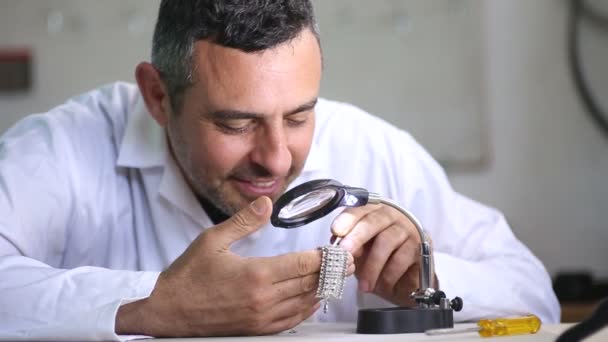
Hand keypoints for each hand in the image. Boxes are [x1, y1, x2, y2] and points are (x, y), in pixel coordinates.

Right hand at [116, 196, 352, 336]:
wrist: (168, 311)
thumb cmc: (187, 276)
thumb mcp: (212, 241)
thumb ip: (243, 222)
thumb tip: (266, 203)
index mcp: (256, 275)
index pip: (302, 265)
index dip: (324, 257)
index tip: (338, 249)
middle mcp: (264, 299)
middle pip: (309, 284)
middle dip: (331, 272)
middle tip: (348, 261)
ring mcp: (261, 318)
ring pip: (304, 304)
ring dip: (323, 289)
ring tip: (337, 277)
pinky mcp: (256, 330)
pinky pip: (291, 321)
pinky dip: (307, 309)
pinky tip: (313, 300)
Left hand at [331, 204, 434, 306]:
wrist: (405, 279)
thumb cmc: (379, 258)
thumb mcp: (360, 250)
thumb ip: (349, 244)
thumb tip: (338, 245)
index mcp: (373, 211)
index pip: (360, 209)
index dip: (347, 219)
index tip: (336, 230)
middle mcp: (392, 216)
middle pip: (373, 221)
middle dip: (357, 237)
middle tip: (346, 252)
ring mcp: (407, 229)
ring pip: (386, 242)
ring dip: (372, 266)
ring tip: (363, 284)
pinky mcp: (420, 247)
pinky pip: (401, 259)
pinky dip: (388, 275)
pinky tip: (382, 285)